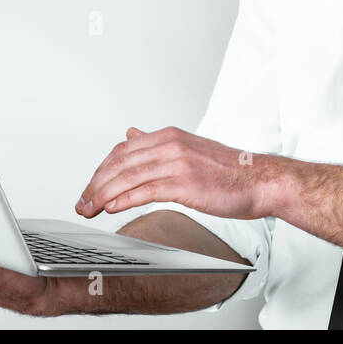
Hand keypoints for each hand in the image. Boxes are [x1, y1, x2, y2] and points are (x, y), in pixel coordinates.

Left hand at [75, 127, 281, 220]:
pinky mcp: (185, 183)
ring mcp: (177, 162)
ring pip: (128, 176)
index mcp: (168, 136)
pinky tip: (112, 208)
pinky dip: (124, 200)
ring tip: (90, 209)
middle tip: (82, 203)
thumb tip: (131, 133)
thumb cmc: (228, 171)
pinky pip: (145, 191)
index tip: (89, 188)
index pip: (122, 151)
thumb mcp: (188, 147)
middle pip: (119, 162)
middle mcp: (170, 145)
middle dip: (95, 184)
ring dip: (103, 194)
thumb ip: (157, 144)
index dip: (100, 170)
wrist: (260, 181)